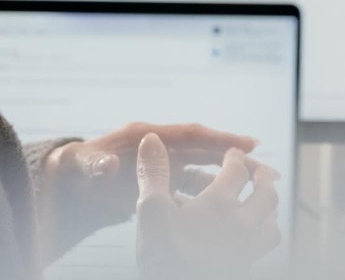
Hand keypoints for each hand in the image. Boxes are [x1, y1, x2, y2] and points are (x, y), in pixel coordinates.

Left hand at [36, 122, 258, 262]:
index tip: (246, 144)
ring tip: (263, 189)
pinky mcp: (166, 184)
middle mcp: (164, 148)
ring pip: (207, 173)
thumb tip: (107, 166)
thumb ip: (96, 164)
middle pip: (208, 151)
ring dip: (232, 180)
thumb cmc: (81, 167)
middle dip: (238, 159)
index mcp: (148, 135)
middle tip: (268, 170)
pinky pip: (196, 190)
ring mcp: (167, 166)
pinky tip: (234, 209)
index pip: (190, 134)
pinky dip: (214, 197)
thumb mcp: (85, 164)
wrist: (77, 180)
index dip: (218, 138)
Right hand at [135, 133, 280, 279]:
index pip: (236, 171)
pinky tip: (247, 241)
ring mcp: (247, 252)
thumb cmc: (164, 256)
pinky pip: (263, 250)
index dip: (234, 158)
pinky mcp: (243, 270)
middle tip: (261, 172)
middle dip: (263, 180)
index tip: (231, 152)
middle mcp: (241, 226)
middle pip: (266, 196)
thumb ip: (154, 173)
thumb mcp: (151, 211)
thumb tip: (152, 140)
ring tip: (262, 206)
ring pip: (271, 226)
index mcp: (220, 204)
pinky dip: (261, 237)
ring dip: (269, 211)